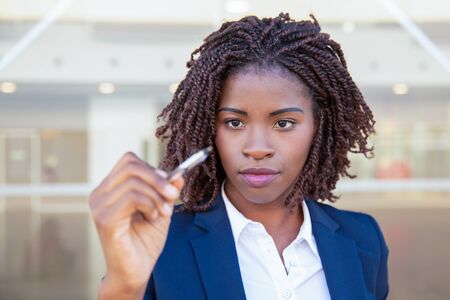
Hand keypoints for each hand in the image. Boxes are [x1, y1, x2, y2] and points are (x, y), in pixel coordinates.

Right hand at [89, 152, 183, 298]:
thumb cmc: (145, 241)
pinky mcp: (104, 219)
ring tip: (162, 212)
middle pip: (130, 166)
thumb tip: (179, 173)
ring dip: (156, 196)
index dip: (151, 168)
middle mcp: (100, 194)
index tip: (169, 184)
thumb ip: (168, 191)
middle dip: (157, 179)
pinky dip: (149, 204)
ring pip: (133, 182)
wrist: (136, 270)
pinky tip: (152, 218)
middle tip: (173, 194)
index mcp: (110, 189)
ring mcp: (99, 206)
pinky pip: (131, 198)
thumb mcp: (161, 209)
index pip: (128, 161)